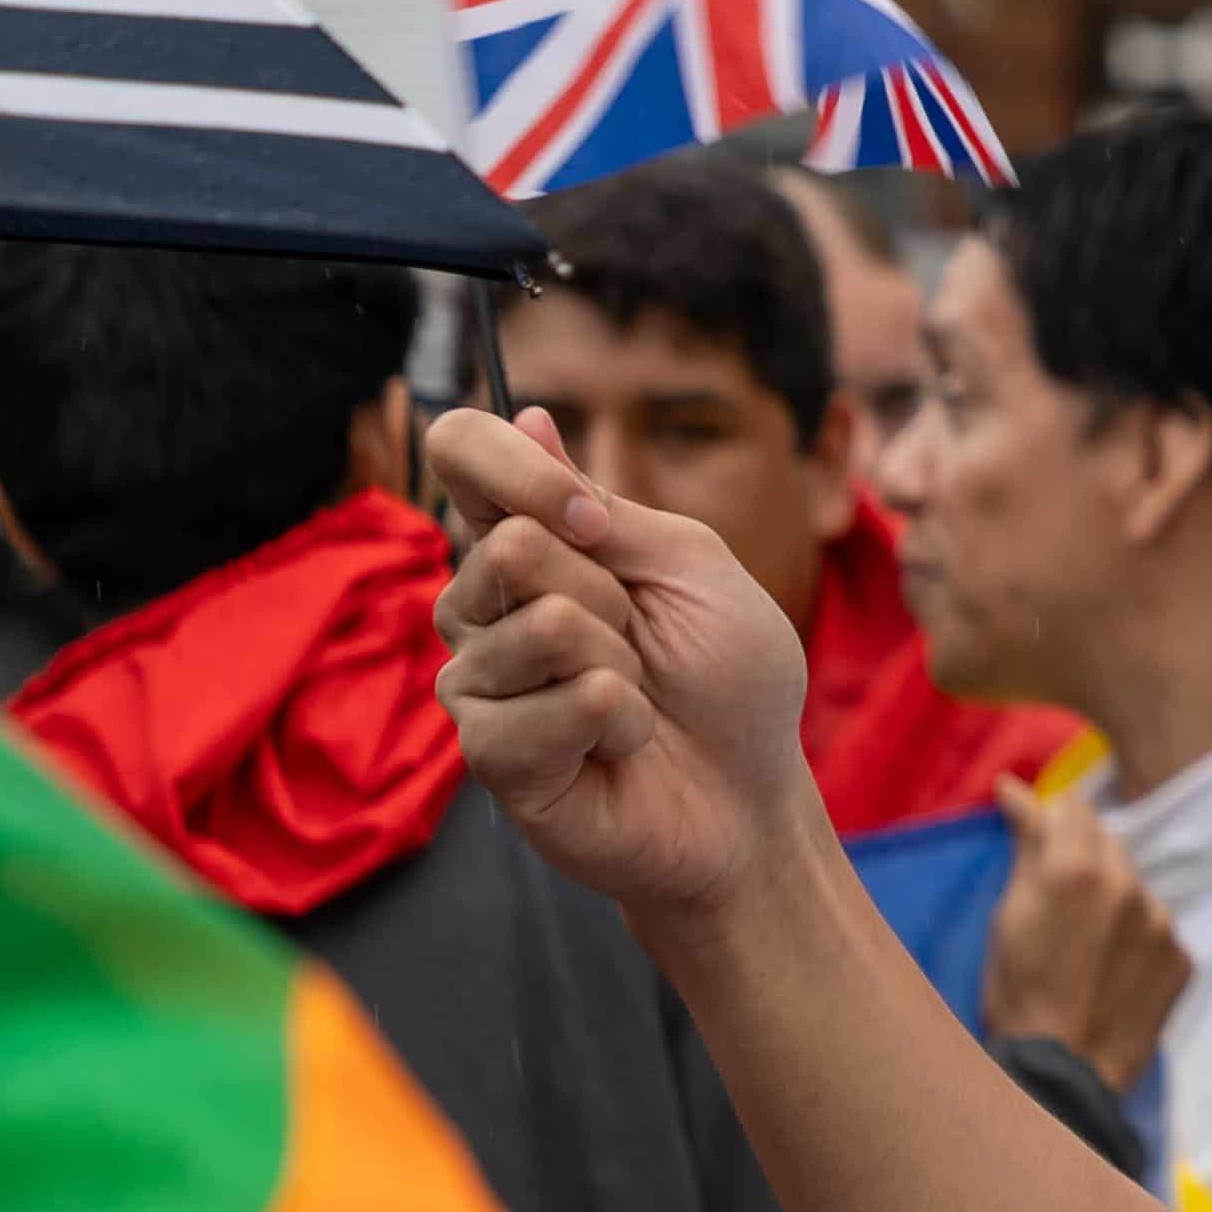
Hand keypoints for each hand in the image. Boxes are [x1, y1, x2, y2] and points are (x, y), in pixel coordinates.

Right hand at [431, 402, 820, 925]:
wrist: (751, 793)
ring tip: (634, 700)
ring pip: (543, 626)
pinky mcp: (490, 754)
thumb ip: (604, 506)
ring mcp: (478, 680)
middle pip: (510, 546)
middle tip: (639, 640)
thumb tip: (528, 419)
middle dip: (611, 593)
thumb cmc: (729, 675)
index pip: (461, 452)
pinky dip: (619, 722)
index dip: (514, 468)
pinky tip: (616, 748)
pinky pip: (562, 705)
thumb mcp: (689, 566)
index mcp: (529, 540)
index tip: (591, 517)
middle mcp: (483, 603)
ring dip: (623, 665)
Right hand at [982, 773, 1193, 1091]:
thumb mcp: (1006, 918)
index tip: (1038, 842)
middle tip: (1057, 904)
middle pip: (1107, 843)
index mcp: (1076, 867)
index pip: (1072, 807)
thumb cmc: (1016, 997)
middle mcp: (1128, 883)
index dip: (1051, 822)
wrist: (1063, 1078)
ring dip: (1112, 899)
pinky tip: (1111, 972)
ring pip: (1134, 886)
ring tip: (1084, 948)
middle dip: (1082, 859)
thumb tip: (1017, 788)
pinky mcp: (1182, 957)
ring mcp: (1162, 921)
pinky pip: (1156, 929)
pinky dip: (1136, 939)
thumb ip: (1024, 847)